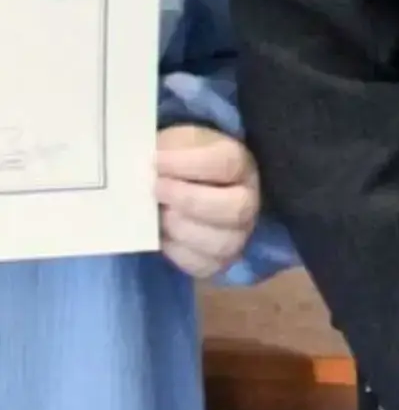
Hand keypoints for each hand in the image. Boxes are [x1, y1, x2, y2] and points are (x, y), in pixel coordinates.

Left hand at [155, 125, 260, 279]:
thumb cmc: (181, 159)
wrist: (186, 183)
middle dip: (189, 200)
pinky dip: (178, 254)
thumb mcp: (176, 143)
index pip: (225, 164)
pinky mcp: (221, 260)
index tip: (156, 161)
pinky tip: (162, 236)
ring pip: (222, 243)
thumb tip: (140, 166)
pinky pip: (205, 266)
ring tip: (157, 216)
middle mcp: (248, 199)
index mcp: (240, 163)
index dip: (188, 164)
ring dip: (181, 229)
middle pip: (234, 208)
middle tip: (156, 190)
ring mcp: (239, 233)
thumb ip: (164, 150)